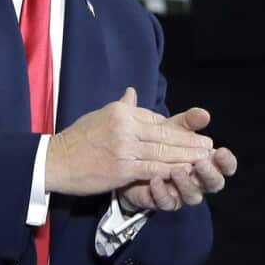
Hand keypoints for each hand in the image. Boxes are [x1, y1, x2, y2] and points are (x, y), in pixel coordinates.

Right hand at [45, 88, 215, 195]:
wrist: (54, 161)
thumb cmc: (77, 140)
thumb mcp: (99, 116)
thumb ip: (121, 107)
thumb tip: (132, 91)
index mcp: (122, 112)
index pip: (156, 120)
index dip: (178, 130)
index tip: (194, 135)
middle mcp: (126, 126)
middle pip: (164, 135)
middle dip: (190, 143)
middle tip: (210, 147)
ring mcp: (125, 147)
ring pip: (163, 152)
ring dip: (187, 157)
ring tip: (204, 160)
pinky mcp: (122, 168)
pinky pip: (153, 169)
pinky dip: (171, 172)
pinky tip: (185, 173)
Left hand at [117, 106, 236, 211]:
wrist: (134, 158)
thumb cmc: (162, 142)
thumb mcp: (174, 129)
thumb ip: (189, 121)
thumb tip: (205, 114)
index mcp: (208, 163)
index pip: (226, 166)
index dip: (226, 161)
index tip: (220, 151)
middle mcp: (199, 181)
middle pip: (215, 184)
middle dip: (209, 174)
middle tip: (201, 162)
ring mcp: (183, 194)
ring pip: (192, 196)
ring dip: (186, 184)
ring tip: (177, 170)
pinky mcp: (163, 202)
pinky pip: (167, 202)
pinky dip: (161, 192)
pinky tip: (155, 180)